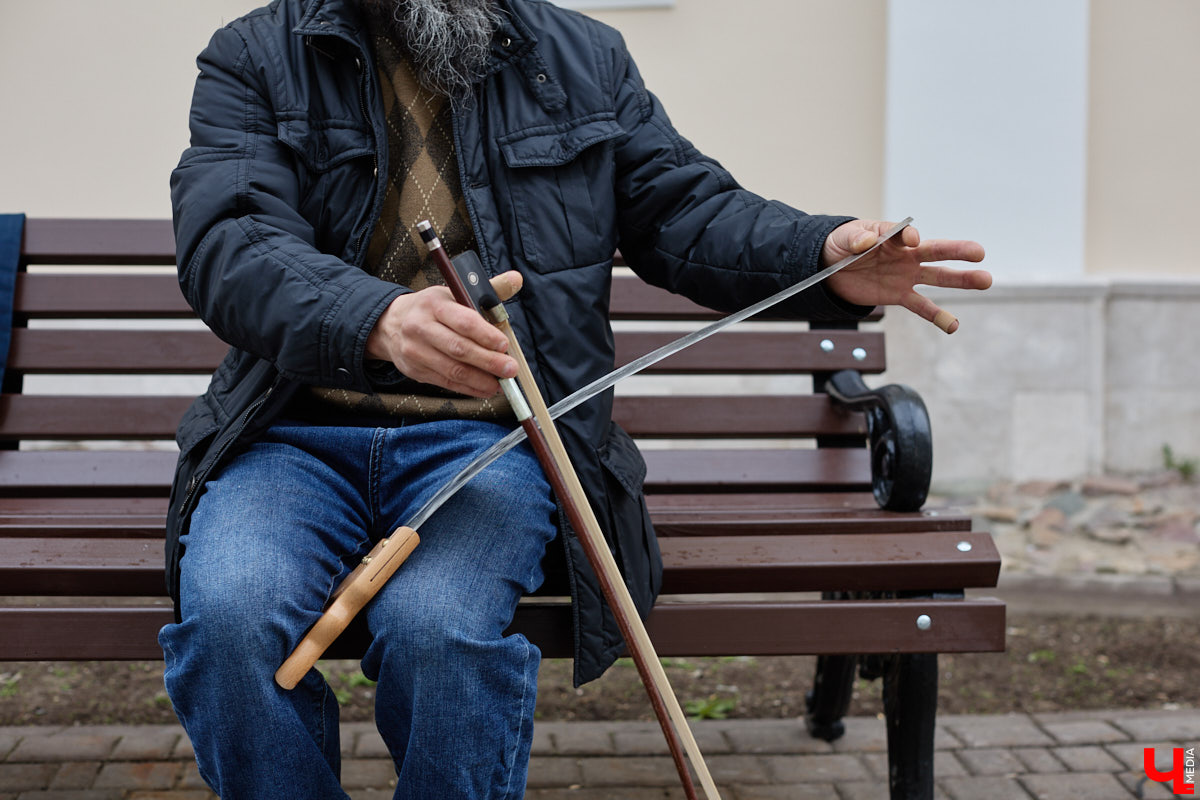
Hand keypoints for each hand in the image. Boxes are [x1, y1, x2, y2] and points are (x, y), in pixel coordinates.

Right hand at [365, 271, 523, 396]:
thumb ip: (488, 290)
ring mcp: (416, 351)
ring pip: (453, 370)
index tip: (504, 345)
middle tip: (510, 369)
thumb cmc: (431, 307)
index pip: (463, 321)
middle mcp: (421, 327)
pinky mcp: (415, 371)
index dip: (485, 335)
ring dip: (480, 379)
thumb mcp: (454, 292)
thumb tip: (517, 279)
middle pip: (459, 349)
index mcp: (434, 304)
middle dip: (488, 361)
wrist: (391, 324)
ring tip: (501, 384)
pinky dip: (469, 388)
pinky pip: (446, 383)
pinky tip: (485, 389)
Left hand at [822, 220, 990, 333]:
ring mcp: (906, 275)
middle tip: (979, 253)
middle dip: (956, 251)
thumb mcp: (842, 239)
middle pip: (934, 251)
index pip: (903, 234)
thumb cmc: (840, 246)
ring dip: (960, 280)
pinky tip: (953, 326)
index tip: (912, 240)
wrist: (832, 269)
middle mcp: (904, 254)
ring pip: (937, 277)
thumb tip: (867, 242)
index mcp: (890, 235)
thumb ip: (855, 238)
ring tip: (986, 281)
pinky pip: (921, 306)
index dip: (908, 236)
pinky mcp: (899, 295)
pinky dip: (937, 316)